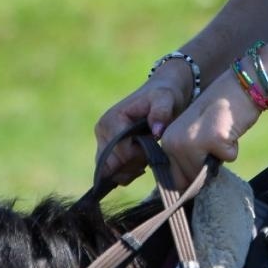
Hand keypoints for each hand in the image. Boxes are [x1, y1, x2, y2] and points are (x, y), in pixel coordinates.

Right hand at [94, 61, 193, 184]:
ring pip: (111, 172)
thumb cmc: (162, 96)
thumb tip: (157, 131)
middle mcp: (102, 132)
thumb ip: (161, 112)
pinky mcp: (106, 151)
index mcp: (111, 120)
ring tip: (148, 152)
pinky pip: (112, 173)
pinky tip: (142, 160)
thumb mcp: (165, 99)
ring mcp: (102, 143)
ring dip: (132, 170)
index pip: (122, 153)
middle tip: (152, 148)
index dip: (141, 154)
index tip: (154, 141)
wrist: (160, 95)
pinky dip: (128, 172)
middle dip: (135, 164)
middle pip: (114, 166)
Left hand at [161, 69, 262, 189]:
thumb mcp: (193, 136)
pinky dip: (233, 149)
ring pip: (209, 174)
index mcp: (167, 142)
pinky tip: (229, 130)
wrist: (236, 87)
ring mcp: (190, 142)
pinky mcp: (212, 140)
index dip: (192, 179)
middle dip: (208, 169)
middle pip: (191, 180)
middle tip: (215, 141)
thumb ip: (186, 159)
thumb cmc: (218, 114)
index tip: (204, 162)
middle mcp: (173, 142)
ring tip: (221, 134)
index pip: (175, 180)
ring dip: (221, 158)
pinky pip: (228, 159)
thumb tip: (188, 190)